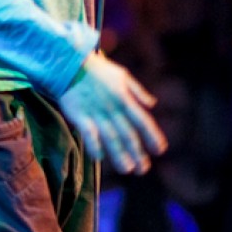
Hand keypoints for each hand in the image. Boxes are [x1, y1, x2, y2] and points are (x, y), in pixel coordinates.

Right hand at [58, 51, 166, 174]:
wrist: (70, 62)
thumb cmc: (98, 70)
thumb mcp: (122, 75)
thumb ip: (138, 91)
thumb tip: (152, 104)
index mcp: (124, 98)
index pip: (142, 120)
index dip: (152, 135)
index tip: (160, 150)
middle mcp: (112, 108)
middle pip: (128, 133)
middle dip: (137, 152)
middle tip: (144, 169)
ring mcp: (96, 112)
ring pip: (110, 137)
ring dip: (119, 154)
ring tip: (127, 169)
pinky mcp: (79, 115)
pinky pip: (88, 133)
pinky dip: (94, 144)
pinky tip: (99, 157)